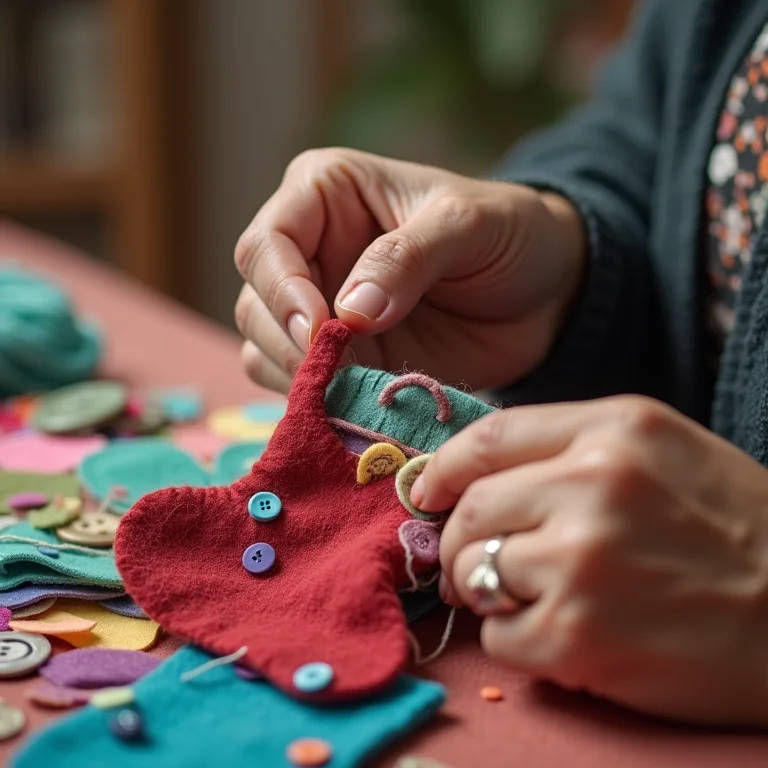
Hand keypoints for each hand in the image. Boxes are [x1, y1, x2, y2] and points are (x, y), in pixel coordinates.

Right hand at [234, 148, 584, 392]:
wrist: (542, 295)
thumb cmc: (508, 236)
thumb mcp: (468, 225)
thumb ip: (407, 257)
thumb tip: (350, 312)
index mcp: (324, 195)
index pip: (266, 244)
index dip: (282, 291)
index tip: (322, 332)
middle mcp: (309, 252)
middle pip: (255, 302)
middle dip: (290, 342)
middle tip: (342, 369)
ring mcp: (321, 310)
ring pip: (264, 349)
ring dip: (301, 377)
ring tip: (357, 387)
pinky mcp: (340, 359)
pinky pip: (299, 386)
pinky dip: (319, 402)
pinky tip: (357, 403)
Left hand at [412, 396, 767, 725]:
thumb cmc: (734, 528)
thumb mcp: (660, 450)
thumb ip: (567, 449)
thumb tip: (471, 479)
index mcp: (615, 430)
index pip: (488, 438)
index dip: (445, 469)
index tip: (430, 491)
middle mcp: (594, 486)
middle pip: (472, 509)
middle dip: (457, 539)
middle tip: (472, 561)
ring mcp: (584, 562)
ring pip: (474, 572)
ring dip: (487, 590)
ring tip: (530, 598)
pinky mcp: (581, 638)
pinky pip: (500, 636)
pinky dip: (514, 639)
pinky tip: (561, 635)